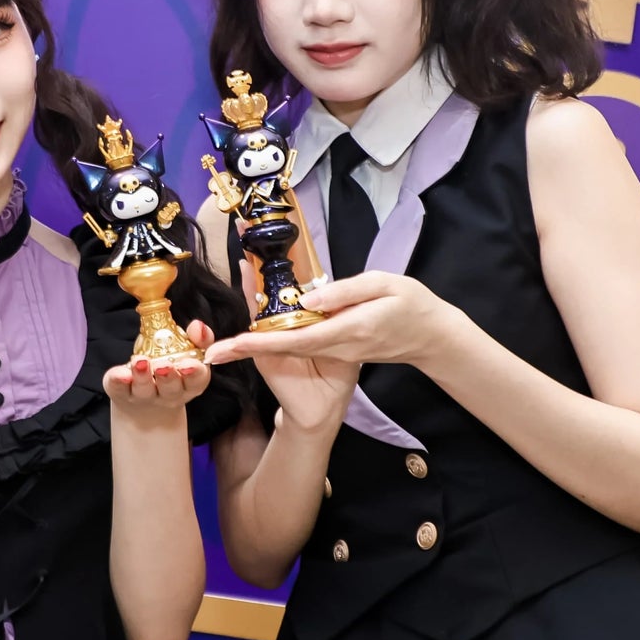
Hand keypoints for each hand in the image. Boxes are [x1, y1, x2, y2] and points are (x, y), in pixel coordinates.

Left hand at [103, 321, 214, 418]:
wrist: (146, 403)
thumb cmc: (174, 368)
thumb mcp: (191, 354)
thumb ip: (199, 339)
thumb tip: (198, 325)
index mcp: (189, 385)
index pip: (197, 381)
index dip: (194, 373)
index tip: (189, 364)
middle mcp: (169, 394)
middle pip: (170, 389)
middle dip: (167, 376)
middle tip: (163, 365)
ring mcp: (144, 396)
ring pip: (144, 390)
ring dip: (142, 376)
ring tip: (140, 362)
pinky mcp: (122, 394)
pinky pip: (118, 389)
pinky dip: (118, 381)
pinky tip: (120, 373)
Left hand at [203, 272, 461, 380]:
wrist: (430, 336)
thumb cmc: (410, 304)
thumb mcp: (383, 285)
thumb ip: (344, 293)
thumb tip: (308, 299)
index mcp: (348, 332)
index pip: (296, 340)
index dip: (260, 345)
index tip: (229, 349)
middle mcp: (338, 348)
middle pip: (285, 348)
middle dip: (247, 349)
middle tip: (210, 347)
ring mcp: (337, 354)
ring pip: (290, 347)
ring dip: (257, 345)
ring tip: (220, 343)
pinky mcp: (337, 352)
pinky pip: (301, 344)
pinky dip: (276, 338)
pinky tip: (254, 326)